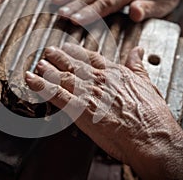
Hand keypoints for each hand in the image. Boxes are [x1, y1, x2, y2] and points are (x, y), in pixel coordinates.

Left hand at [25, 43, 182, 178]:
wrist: (150, 136)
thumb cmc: (151, 114)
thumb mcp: (146, 82)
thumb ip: (137, 65)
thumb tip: (138, 51)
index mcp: (113, 72)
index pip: (90, 57)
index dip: (76, 51)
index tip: (67, 47)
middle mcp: (98, 79)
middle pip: (73, 64)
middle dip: (59, 57)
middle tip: (48, 50)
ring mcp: (87, 93)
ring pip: (62, 77)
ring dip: (48, 70)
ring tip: (38, 63)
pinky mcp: (79, 109)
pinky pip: (56, 95)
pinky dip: (41, 86)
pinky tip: (31, 80)